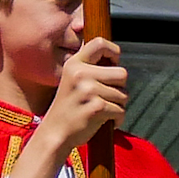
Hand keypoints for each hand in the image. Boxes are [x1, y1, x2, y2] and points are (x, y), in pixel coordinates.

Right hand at [36, 39, 129, 164]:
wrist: (54, 133)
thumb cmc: (68, 108)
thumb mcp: (72, 81)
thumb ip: (89, 69)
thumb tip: (114, 59)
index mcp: (73, 64)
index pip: (99, 44)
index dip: (113, 51)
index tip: (113, 62)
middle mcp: (80, 74)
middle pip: (122, 73)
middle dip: (119, 88)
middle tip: (105, 97)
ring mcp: (88, 90)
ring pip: (124, 94)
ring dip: (118, 105)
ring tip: (101, 110)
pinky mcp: (97, 107)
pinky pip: (121, 110)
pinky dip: (117, 118)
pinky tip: (103, 121)